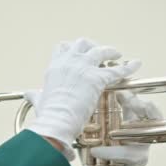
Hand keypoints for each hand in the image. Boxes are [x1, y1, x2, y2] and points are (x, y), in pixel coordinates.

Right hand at [26, 38, 140, 159]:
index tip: (79, 54)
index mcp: (55, 67)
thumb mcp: (39, 101)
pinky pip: (117, 69)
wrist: (56, 121)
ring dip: (110, 51)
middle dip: (93, 45)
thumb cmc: (48, 115)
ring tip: (117, 54)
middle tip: (101, 53)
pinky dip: (128, 67)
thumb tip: (29, 93)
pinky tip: (136, 65)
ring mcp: (83, 68)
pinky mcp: (97, 78)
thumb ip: (35, 94)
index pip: (63, 48)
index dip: (73, 49)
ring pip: (101, 50)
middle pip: (83, 43)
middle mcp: (68, 63)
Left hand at [87, 91, 161, 165]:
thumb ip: (94, 118)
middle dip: (140, 104)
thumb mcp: (95, 132)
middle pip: (152, 113)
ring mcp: (142, 146)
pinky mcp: (137, 161)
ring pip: (144, 132)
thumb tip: (82, 99)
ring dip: (128, 127)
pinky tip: (95, 151)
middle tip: (124, 98)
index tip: (117, 89)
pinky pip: (126, 153)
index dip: (132, 94)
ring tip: (112, 125)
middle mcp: (141, 131)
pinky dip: (109, 152)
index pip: (139, 102)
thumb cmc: (97, 153)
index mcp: (130, 121)